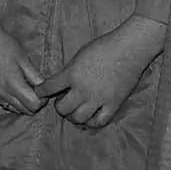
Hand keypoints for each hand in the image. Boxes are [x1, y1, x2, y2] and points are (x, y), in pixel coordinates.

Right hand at [0, 4, 43, 114]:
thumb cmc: (3, 44)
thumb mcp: (23, 59)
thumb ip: (36, 78)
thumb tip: (46, 90)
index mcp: (13, 85)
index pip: (34, 106)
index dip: (42, 100)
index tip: (42, 91)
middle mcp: (1, 93)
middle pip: (24, 110)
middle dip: (33, 103)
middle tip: (33, 89)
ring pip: (12, 108)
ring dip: (20, 102)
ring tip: (20, 87)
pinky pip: (0, 102)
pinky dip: (8, 99)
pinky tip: (7, 86)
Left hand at [38, 20, 163, 127]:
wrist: (129, 49)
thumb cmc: (103, 47)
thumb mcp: (78, 57)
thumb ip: (68, 72)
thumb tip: (60, 83)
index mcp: (71, 74)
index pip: (48, 88)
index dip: (41, 91)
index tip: (41, 91)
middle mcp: (83, 89)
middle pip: (63, 108)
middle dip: (59, 106)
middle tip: (61, 101)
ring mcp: (99, 99)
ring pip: (79, 118)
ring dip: (73, 115)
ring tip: (75, 109)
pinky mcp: (114, 104)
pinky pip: (99, 121)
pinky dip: (92, 121)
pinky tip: (90, 115)